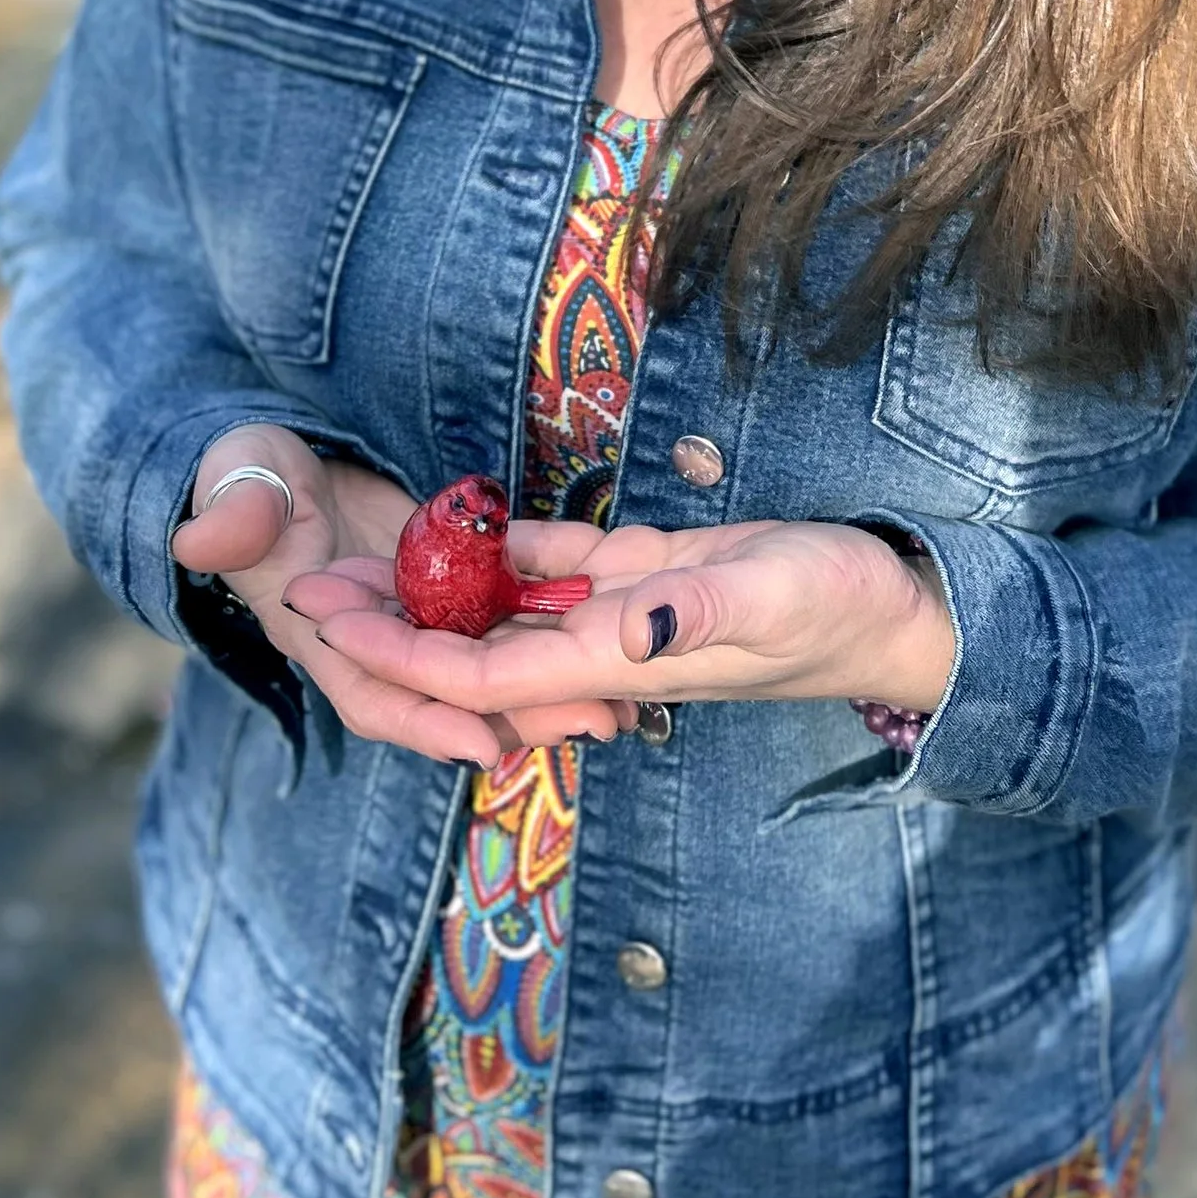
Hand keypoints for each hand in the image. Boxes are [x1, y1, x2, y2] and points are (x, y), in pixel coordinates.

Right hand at [168, 428, 636, 767]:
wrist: (281, 460)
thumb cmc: (248, 470)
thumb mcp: (237, 478)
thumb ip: (232, 511)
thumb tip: (201, 539)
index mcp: (319, 633)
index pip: (373, 694)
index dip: (424, 723)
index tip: (481, 747)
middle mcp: (378, 643)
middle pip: (451, 696)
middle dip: (519, 716)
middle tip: (593, 722)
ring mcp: (421, 617)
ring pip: (490, 667)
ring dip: (552, 686)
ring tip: (627, 699)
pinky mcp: (454, 591)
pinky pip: (508, 622)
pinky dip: (554, 634)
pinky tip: (619, 641)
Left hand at [286, 517, 955, 736]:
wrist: (894, 605)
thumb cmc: (837, 605)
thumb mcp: (769, 600)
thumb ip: (698, 615)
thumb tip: (626, 632)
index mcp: (617, 661)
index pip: (480, 675)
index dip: (397, 654)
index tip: (326, 618)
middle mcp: (602, 646)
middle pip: (470, 653)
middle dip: (385, 630)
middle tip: (302, 585)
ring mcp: (619, 612)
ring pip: (500, 613)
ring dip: (427, 594)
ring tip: (350, 557)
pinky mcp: (643, 572)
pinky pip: (550, 567)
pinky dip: (497, 550)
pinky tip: (448, 522)